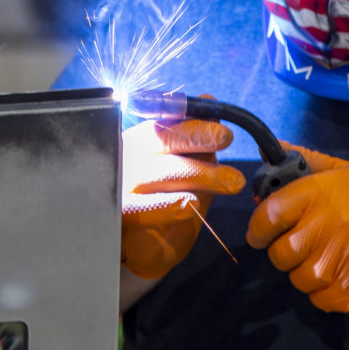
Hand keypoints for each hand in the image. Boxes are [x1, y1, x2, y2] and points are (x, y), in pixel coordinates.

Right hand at [121, 113, 243, 278]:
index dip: (194, 123)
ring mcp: (119, 185)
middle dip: (195, 137)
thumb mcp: (186, 166)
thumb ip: (195, 137)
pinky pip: (139, 208)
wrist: (140, 249)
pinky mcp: (117, 215)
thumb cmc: (166, 200)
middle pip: (158, 140)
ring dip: (197, 173)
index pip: (167, 122)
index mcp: (144, 140)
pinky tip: (187, 204)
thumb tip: (208, 100)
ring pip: (155, 172)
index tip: (224, 131)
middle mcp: (128, 157)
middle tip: (226, 139)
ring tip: (231, 181)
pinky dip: (164, 206)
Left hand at [246, 142, 348, 316]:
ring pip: (295, 277)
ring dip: (305, 272)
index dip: (259, 226)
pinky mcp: (345, 293)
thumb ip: (306, 161)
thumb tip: (270, 149)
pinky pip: (315, 298)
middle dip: (285, 251)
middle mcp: (323, 229)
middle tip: (305, 244)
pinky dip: (323, 291)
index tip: (262, 231)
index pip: (268, 214)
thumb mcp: (348, 172)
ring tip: (329, 258)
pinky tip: (342, 274)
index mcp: (319, 195)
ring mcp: (334, 264)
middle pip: (278, 252)